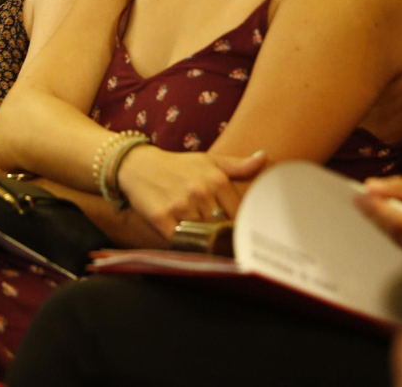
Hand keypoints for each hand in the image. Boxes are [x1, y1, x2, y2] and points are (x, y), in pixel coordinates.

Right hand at [115, 145, 266, 239]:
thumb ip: (238, 165)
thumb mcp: (208, 161)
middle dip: (224, 235)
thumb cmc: (178, 165)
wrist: (138, 165)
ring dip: (206, 241)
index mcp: (216, 179)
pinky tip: (189, 243)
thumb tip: (264, 157)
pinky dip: (186, 245)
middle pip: (222, 226)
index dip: (240, 224)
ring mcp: (180, 206)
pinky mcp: (162, 218)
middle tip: (227, 242)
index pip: (239, 213)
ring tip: (208, 243)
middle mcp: (200, 192)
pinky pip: (181, 241)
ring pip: (203, 235)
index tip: (241, 231)